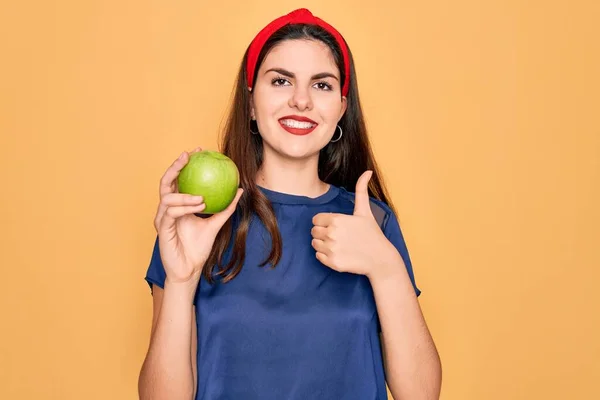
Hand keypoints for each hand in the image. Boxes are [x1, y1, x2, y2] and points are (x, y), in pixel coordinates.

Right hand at [154, 147, 242, 285]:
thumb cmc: (199, 248)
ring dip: (185, 195)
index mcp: (178, 206)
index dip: (185, 164)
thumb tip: (240, 190)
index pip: (178, 180)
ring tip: (201, 197)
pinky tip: (198, 206)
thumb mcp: (216, 224)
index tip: (199, 151)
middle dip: (176, 166)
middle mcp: (167, 209)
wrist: (190, 270)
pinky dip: (184, 208)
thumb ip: (225, 208)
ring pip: (168, 197)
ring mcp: (162, 218)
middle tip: (189, 156)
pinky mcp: (162, 229)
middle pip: (166, 182)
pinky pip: (171, 213)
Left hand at [311, 171, 397, 278]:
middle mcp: (332, 234)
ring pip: (314, 243)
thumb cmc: (372, 233)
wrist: (380, 258)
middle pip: (314, 231)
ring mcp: (331, 249)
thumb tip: (367, 171)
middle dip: (323, 232)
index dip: (324, 222)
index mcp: (337, 219)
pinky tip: (339, 253)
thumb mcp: (365, 211)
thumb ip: (361, 190)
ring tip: (338, 244)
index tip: (336, 226)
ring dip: (323, 244)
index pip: (316, 219)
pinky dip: (325, 256)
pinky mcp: (332, 263)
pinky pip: (318, 256)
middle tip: (337, 236)